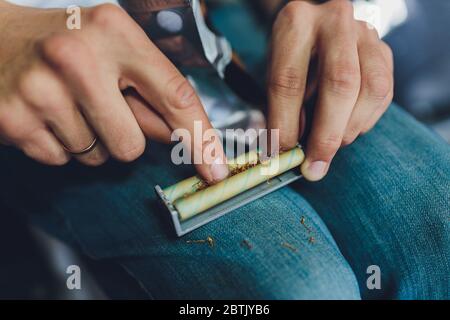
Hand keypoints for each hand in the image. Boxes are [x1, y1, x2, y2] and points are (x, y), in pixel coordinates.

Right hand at [0, 2, 228, 182]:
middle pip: (132, 145)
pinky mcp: (13, 121)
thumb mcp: (117, 50)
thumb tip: (184, 141)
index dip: (201, 138)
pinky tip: (47, 114)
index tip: (215, 169)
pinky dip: (62, 145)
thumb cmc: (68, 43)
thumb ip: (152, 93)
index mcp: (115, 33)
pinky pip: (63, 161)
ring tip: (70, 104)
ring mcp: (40, 91)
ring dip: (91, 140)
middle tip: (100, 107)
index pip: (175, 95)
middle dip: (123, 137)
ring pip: (98, 158)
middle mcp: (76, 58)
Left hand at [267, 0, 393, 180]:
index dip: (284, 124)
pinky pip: (385, 92)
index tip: (281, 154)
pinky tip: (348, 127)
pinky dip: (366, 119)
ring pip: (371, 89)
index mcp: (296, 24)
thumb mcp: (274, 74)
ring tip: (332, 144)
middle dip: (327, 134)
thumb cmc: (292, 56)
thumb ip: (278, 108)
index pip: (289, 80)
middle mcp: (334, 22)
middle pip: (340, 83)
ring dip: (350, 128)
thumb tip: (282, 151)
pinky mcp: (384, 49)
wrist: (316, 26)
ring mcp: (365, 33)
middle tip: (315, 166)